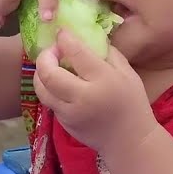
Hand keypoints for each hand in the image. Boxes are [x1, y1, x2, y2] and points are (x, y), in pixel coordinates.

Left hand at [32, 29, 157, 154]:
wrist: (129, 141)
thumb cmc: (132, 104)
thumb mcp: (128, 74)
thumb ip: (108, 53)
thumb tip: (87, 36)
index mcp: (103, 80)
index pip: (77, 53)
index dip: (65, 38)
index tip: (62, 31)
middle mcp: (83, 97)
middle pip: (50, 73)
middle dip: (45, 57)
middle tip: (51, 50)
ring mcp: (70, 113)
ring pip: (42, 89)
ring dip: (40, 73)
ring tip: (49, 66)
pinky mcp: (64, 123)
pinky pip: (49, 101)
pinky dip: (49, 88)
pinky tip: (58, 83)